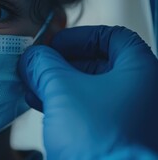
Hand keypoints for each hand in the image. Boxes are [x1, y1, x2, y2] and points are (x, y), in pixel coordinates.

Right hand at [18, 26, 157, 158]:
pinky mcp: (112, 133)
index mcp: (140, 72)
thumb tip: (33, 56)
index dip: (80, 36)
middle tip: (40, 64)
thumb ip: (44, 65)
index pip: (113, 36)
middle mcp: (140, 92)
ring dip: (58, 82)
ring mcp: (128, 114)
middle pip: (98, 62)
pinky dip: (63, 102)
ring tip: (34, 83)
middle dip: (62, 62)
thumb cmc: (98, 138)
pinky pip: (87, 108)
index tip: (57, 43)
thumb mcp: (61, 89)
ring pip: (89, 87)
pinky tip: (39, 102)